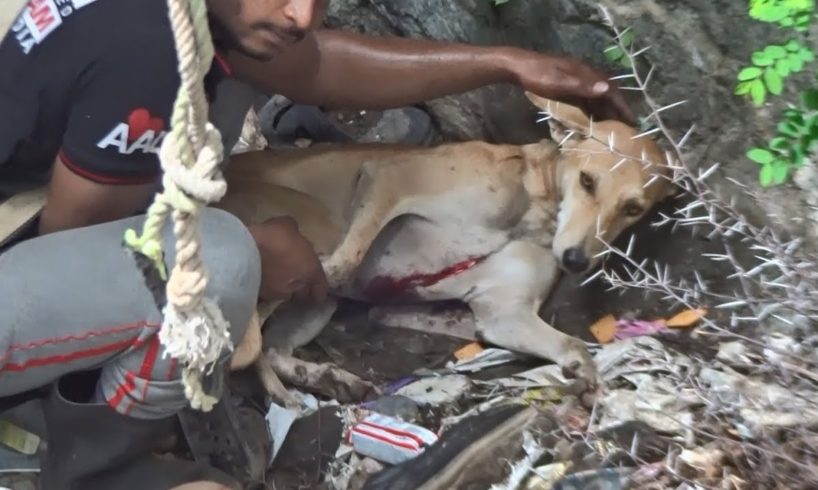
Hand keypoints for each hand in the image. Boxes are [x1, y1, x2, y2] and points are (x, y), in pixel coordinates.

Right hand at [247, 216, 328, 302]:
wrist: (244, 252)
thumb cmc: (272, 237)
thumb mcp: (287, 225)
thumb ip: (295, 234)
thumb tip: (294, 234)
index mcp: (312, 270)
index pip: (321, 291)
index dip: (317, 288)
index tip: (312, 283)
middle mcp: (299, 287)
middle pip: (303, 296)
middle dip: (299, 290)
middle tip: (292, 280)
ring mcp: (279, 295)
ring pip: (285, 297)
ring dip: (282, 290)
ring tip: (274, 280)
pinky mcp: (262, 299)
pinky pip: (267, 298)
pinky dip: (265, 291)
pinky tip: (259, 282)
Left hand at [510, 51, 634, 124]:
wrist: (518, 67)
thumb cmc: (538, 74)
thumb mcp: (559, 81)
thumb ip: (582, 86)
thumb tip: (607, 89)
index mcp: (587, 74)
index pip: (611, 90)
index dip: (622, 106)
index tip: (632, 120)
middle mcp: (585, 77)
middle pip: (606, 95)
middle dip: (617, 111)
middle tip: (626, 130)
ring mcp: (576, 82)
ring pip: (596, 99)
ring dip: (605, 113)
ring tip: (612, 131)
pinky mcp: (568, 88)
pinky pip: (584, 101)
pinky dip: (591, 112)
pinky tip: (592, 123)